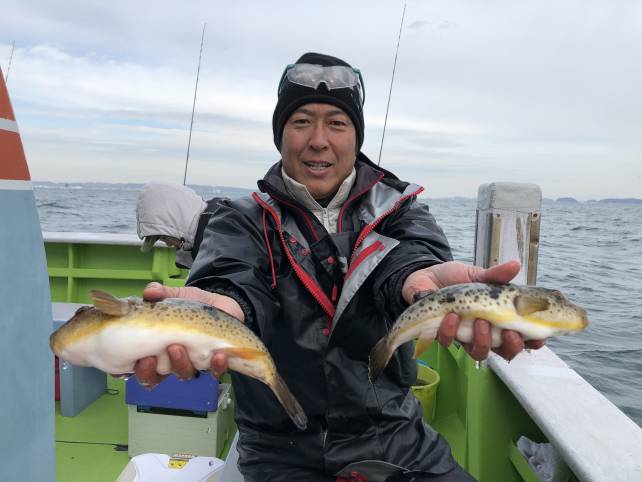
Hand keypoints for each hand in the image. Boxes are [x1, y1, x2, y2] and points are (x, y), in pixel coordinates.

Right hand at [133, 283, 237, 388]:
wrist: (221, 304)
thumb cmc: (194, 305)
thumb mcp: (177, 296)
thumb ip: (162, 293)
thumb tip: (150, 291)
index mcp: (158, 348)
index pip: (141, 367)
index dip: (136, 370)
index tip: (137, 361)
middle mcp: (173, 360)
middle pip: (157, 376)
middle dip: (152, 371)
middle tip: (154, 356)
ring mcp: (194, 363)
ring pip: (184, 373)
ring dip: (180, 363)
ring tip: (181, 347)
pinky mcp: (216, 363)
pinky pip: (216, 371)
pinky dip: (216, 366)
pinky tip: (218, 355)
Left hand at [402, 260, 544, 360]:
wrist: (426, 276)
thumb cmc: (456, 279)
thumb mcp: (476, 274)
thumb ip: (495, 275)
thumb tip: (516, 264)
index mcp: (498, 318)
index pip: (522, 336)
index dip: (532, 342)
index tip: (538, 338)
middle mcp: (484, 332)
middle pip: (504, 351)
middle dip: (510, 346)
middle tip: (509, 332)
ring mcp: (464, 336)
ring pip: (479, 351)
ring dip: (482, 340)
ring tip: (479, 322)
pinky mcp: (442, 335)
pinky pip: (449, 341)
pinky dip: (451, 330)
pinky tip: (451, 317)